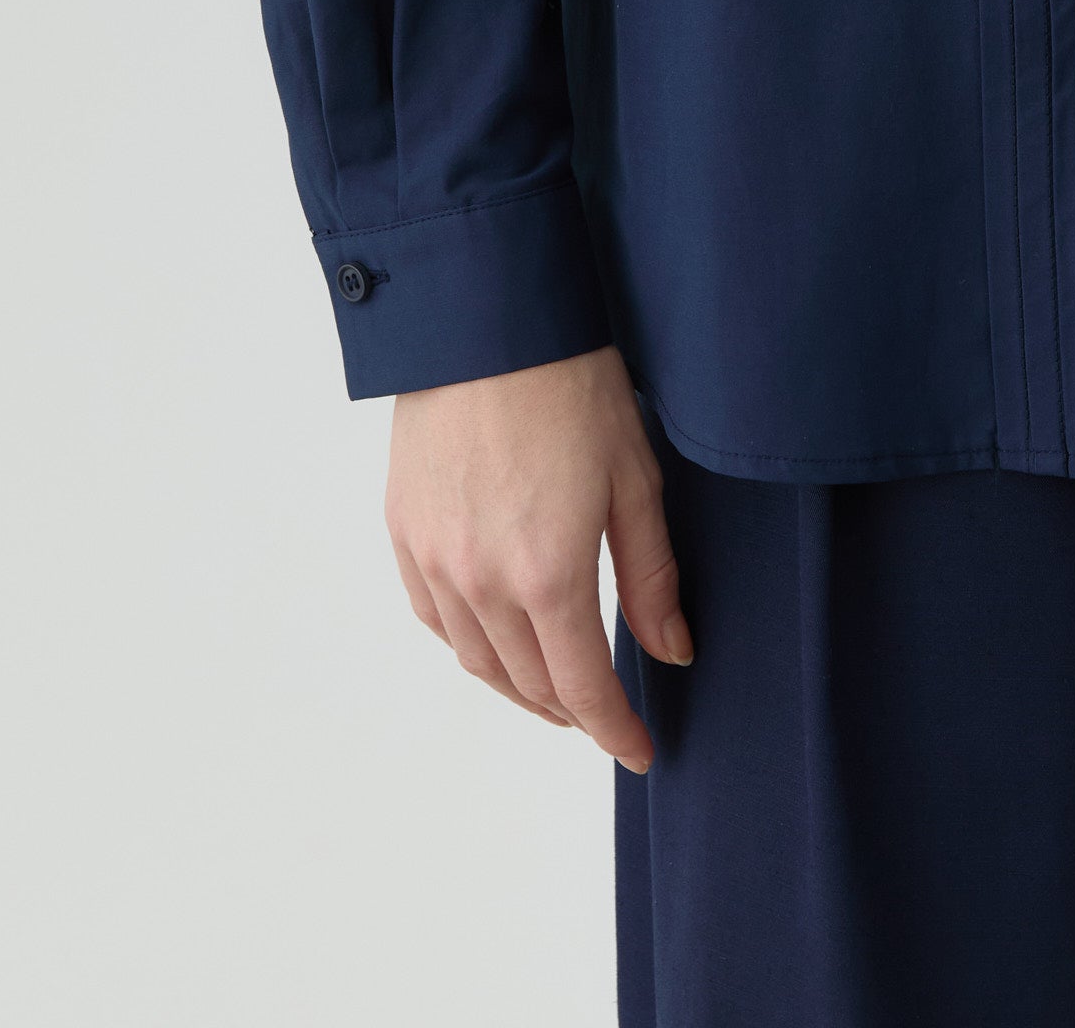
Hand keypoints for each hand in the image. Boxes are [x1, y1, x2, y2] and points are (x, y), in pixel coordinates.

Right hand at [384, 344, 689, 771]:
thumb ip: (651, 577)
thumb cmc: (573, 387)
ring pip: (476, 660)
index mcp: (547, 575)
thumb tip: (671, 652)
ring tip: (554, 688)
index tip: (640, 752)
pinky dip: (468, 643)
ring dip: (518, 687)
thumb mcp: (635, 479)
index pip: (582, 688)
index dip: (613, 729)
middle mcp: (480, 583)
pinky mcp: (403, 530)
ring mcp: (434, 559)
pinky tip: (493, 638)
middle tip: (604, 716)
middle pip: (527, 683)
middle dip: (571, 711)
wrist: (487, 321)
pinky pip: (434, 617)